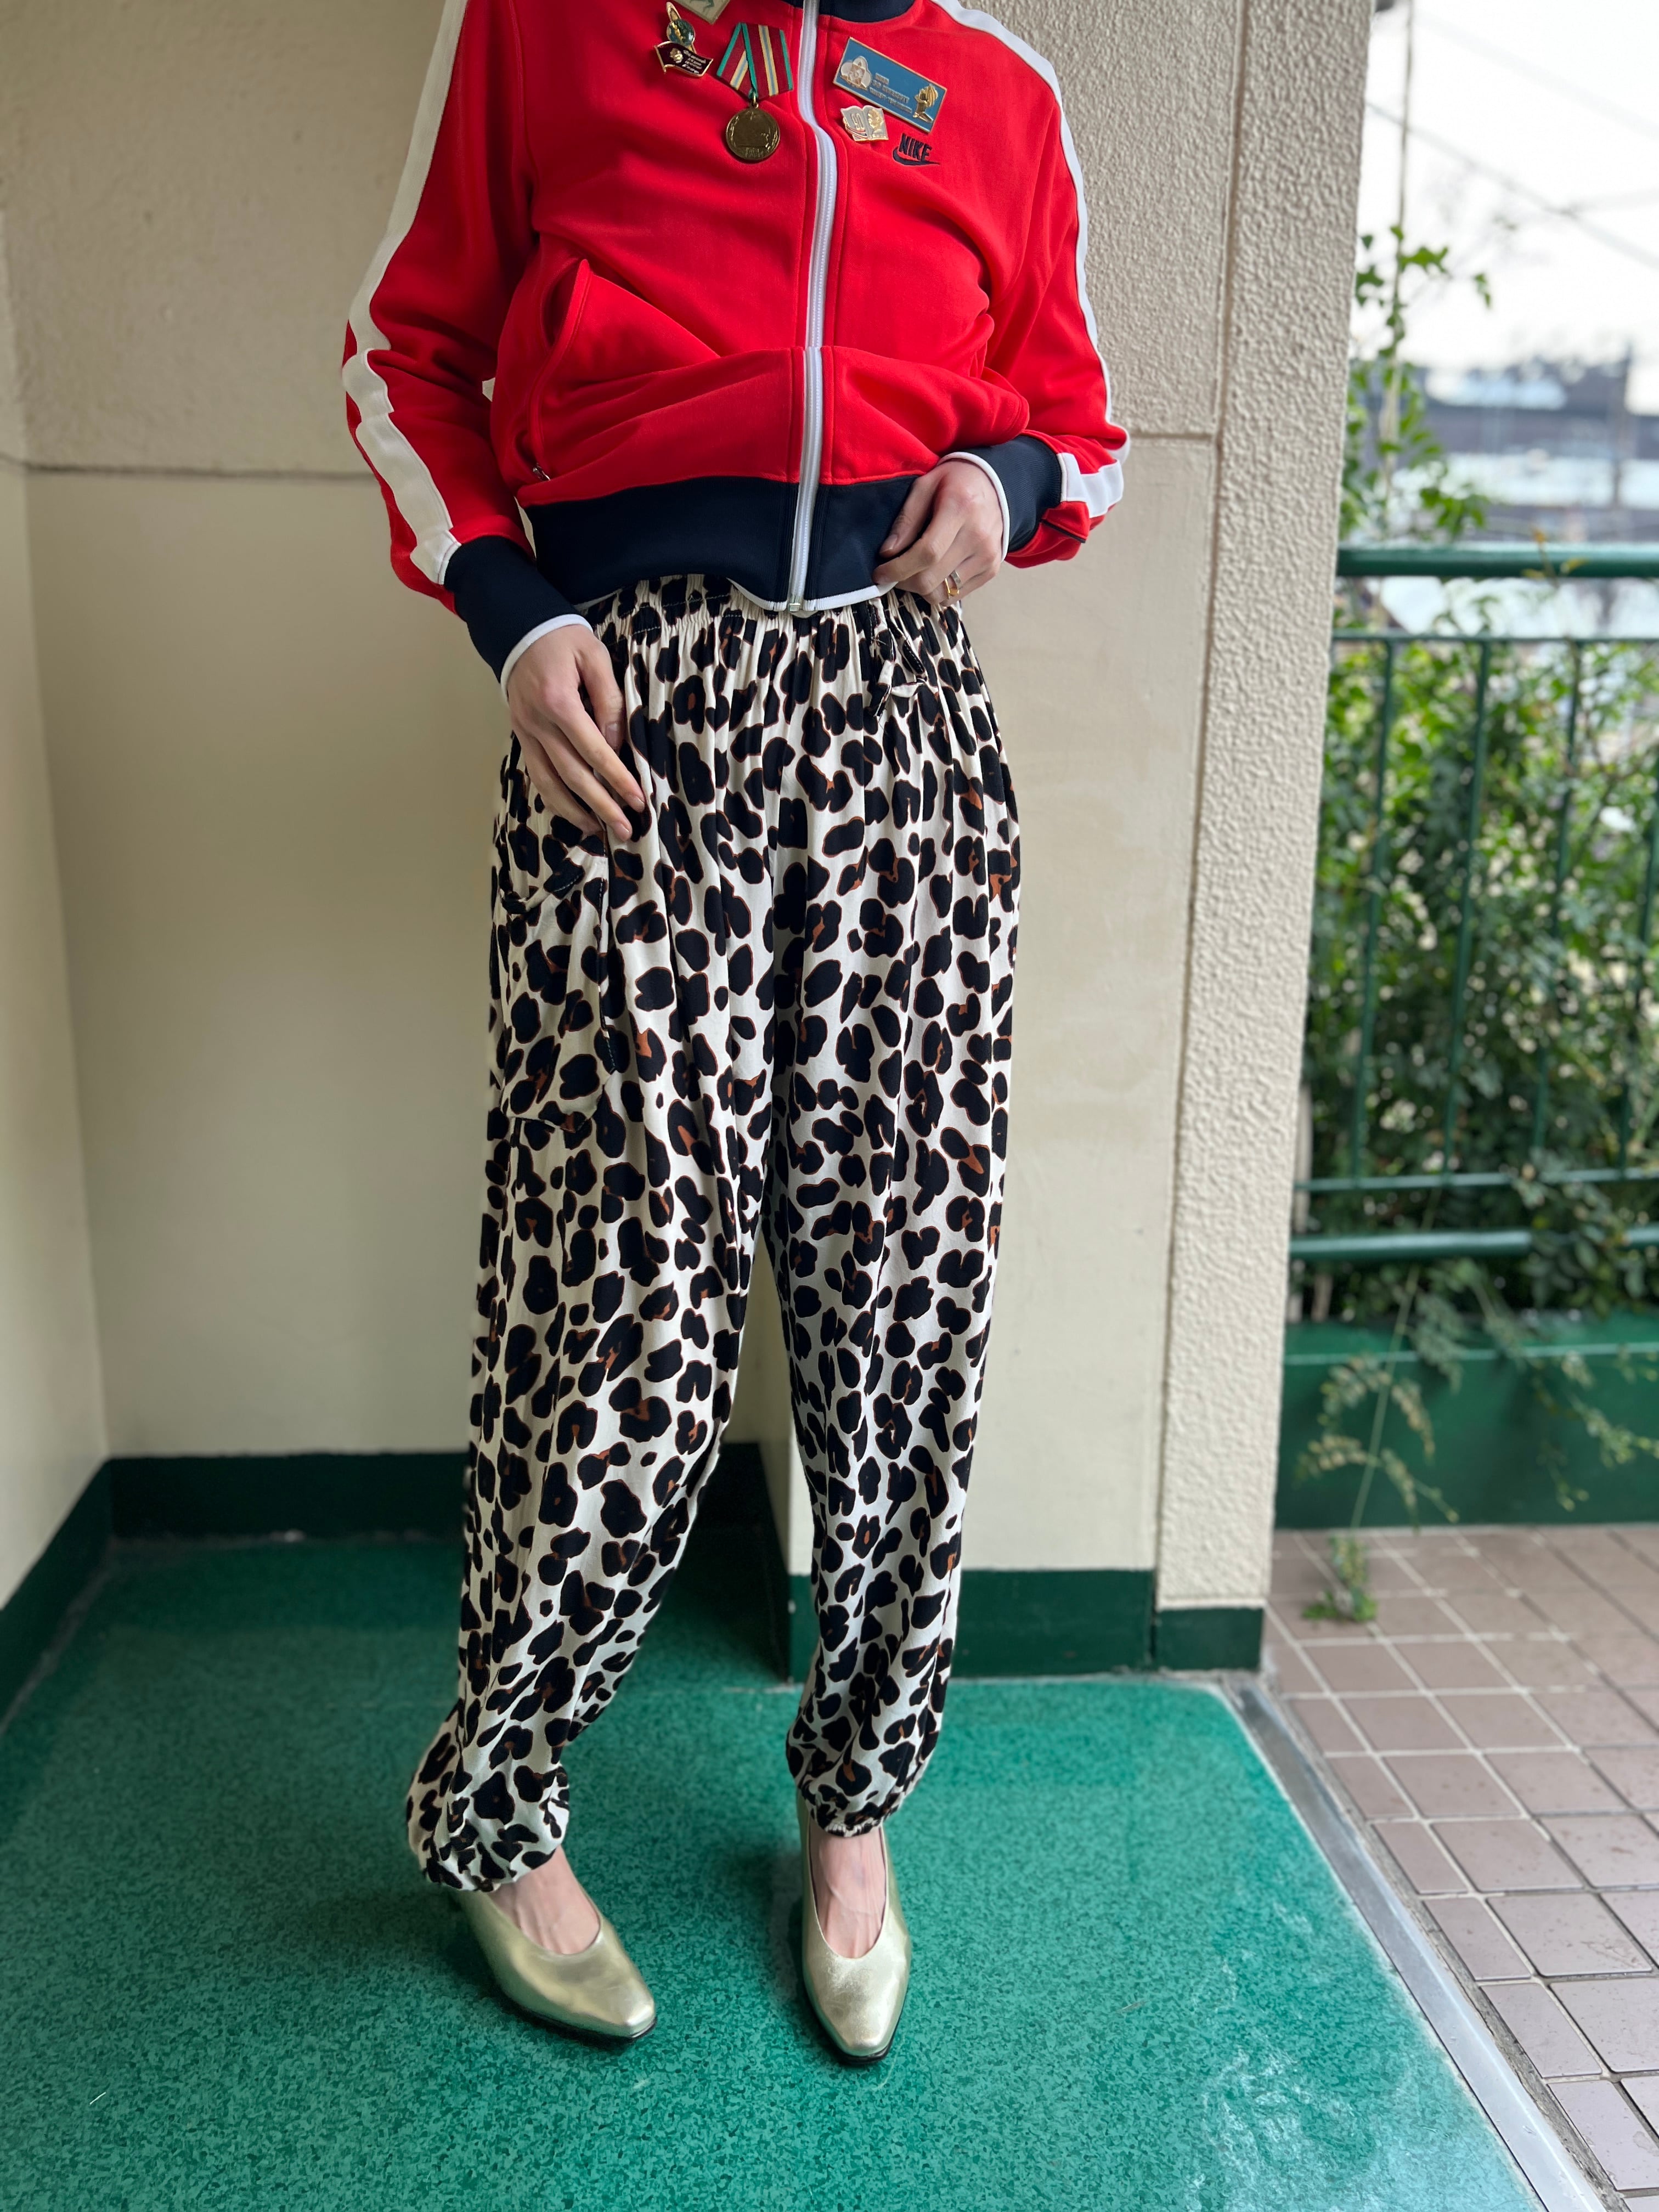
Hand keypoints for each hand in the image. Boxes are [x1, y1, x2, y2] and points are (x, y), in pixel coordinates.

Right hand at [505, 624, 641, 838]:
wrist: (518, 629)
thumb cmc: (562, 639)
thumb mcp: (594, 657)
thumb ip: (609, 699)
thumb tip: (618, 742)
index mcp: (558, 702)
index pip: (594, 751)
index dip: (617, 779)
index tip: (637, 800)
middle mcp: (537, 723)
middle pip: (572, 775)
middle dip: (601, 806)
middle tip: (625, 829)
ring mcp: (525, 732)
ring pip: (549, 782)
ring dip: (574, 811)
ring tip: (599, 831)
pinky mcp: (521, 735)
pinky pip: (536, 774)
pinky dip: (553, 797)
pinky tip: (571, 812)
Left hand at [873, 459, 1002, 606]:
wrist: (997, 485)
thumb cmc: (956, 483)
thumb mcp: (925, 486)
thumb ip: (906, 520)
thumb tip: (888, 553)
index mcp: (960, 509)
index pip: (927, 553)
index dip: (899, 568)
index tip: (880, 573)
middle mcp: (978, 536)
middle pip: (932, 579)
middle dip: (904, 582)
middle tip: (893, 573)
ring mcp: (987, 556)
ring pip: (942, 593)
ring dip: (920, 589)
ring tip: (913, 571)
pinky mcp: (991, 569)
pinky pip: (955, 596)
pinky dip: (938, 590)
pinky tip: (933, 572)